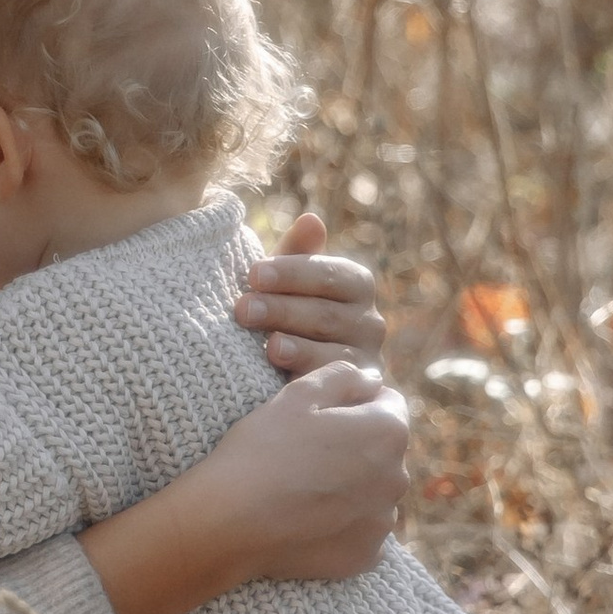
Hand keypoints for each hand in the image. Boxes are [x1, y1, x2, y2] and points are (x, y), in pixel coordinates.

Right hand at [79, 359, 409, 613]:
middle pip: (384, 450)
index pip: (388, 403)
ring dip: (351, 485)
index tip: (321, 413)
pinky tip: (306, 517)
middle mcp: (397, 478)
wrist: (229, 521)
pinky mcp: (365, 555)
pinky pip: (360, 530)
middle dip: (356, 445)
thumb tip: (369, 379)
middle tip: (305, 449)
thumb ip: (344, 376)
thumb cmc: (262, 449)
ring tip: (303, 485)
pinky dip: (341, 523)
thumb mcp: (298, 394)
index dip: (354, 401)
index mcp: (387, 432)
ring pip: (373, 491)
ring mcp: (383, 521)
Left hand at [234, 209, 384, 374]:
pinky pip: (333, 385)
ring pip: (332, 351)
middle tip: (242, 309)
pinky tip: (281, 375)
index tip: (252, 274)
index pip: (328, 274)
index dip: (290, 273)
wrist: (295, 374)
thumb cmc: (285, 314)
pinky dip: (308, 378)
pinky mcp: (357, 393)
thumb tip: (311, 220)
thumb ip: (296, 254)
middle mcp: (370, 321)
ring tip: (268, 345)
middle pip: (326, 314)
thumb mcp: (285, 283)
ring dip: (296, 347)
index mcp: (356, 284)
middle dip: (281, 310)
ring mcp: (367, 360)